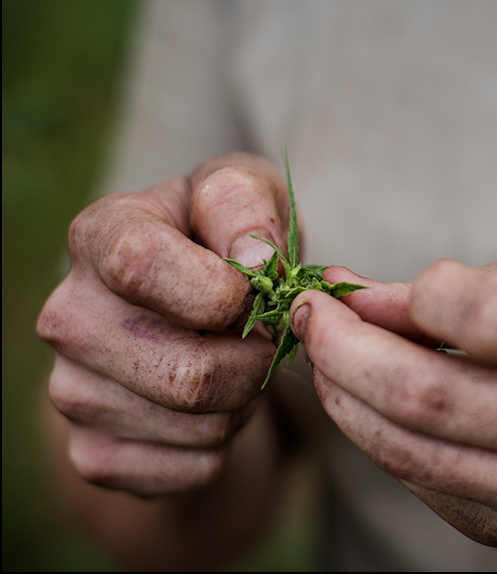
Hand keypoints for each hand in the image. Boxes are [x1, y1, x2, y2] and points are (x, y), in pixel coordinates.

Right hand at [37, 153, 289, 496]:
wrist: (194, 313)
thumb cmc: (224, 239)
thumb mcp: (243, 192)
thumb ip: (246, 206)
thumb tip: (255, 261)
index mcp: (99, 236)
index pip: (141, 267)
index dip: (221, 292)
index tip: (255, 292)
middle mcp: (68, 317)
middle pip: (186, 372)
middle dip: (254, 361)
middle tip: (263, 339)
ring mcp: (72, 391)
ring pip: (200, 425)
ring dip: (246, 401)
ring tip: (237, 364)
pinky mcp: (93, 453)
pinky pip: (195, 468)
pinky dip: (228, 443)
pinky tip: (216, 404)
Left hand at [290, 259, 496, 551]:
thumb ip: (462, 293)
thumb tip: (351, 295)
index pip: (488, 317)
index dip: (416, 294)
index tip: (380, 284)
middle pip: (426, 394)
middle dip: (343, 348)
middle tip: (312, 314)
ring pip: (406, 445)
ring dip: (343, 393)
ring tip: (325, 352)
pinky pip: (417, 478)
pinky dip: (375, 432)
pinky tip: (364, 397)